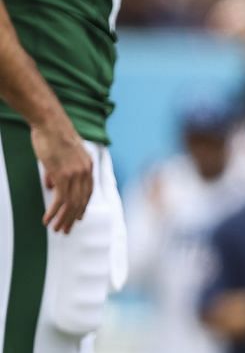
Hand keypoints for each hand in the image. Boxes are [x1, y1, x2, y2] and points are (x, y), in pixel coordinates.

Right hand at [30, 116, 91, 232]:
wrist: (50, 123)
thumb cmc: (53, 135)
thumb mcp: (62, 156)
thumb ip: (59, 172)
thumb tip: (52, 186)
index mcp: (88, 166)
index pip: (89, 192)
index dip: (83, 206)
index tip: (79, 217)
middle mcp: (85, 172)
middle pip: (82, 201)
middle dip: (74, 218)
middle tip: (66, 230)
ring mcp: (75, 174)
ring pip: (72, 204)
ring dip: (64, 219)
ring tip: (58, 230)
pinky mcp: (63, 175)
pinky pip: (60, 200)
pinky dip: (54, 212)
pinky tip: (48, 220)